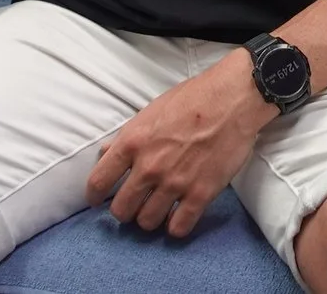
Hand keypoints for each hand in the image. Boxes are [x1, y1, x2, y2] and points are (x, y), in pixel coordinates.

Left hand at [85, 53, 275, 238]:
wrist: (233, 99)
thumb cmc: (193, 98)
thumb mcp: (152, 111)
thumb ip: (128, 136)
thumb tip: (106, 153)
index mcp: (133, 142)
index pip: (98, 181)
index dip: (93, 196)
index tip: (97, 201)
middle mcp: (149, 167)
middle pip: (121, 210)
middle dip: (124, 210)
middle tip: (133, 205)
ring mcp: (174, 183)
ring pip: (147, 222)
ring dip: (149, 219)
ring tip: (157, 210)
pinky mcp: (200, 194)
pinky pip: (178, 228)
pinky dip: (175, 227)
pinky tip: (178, 218)